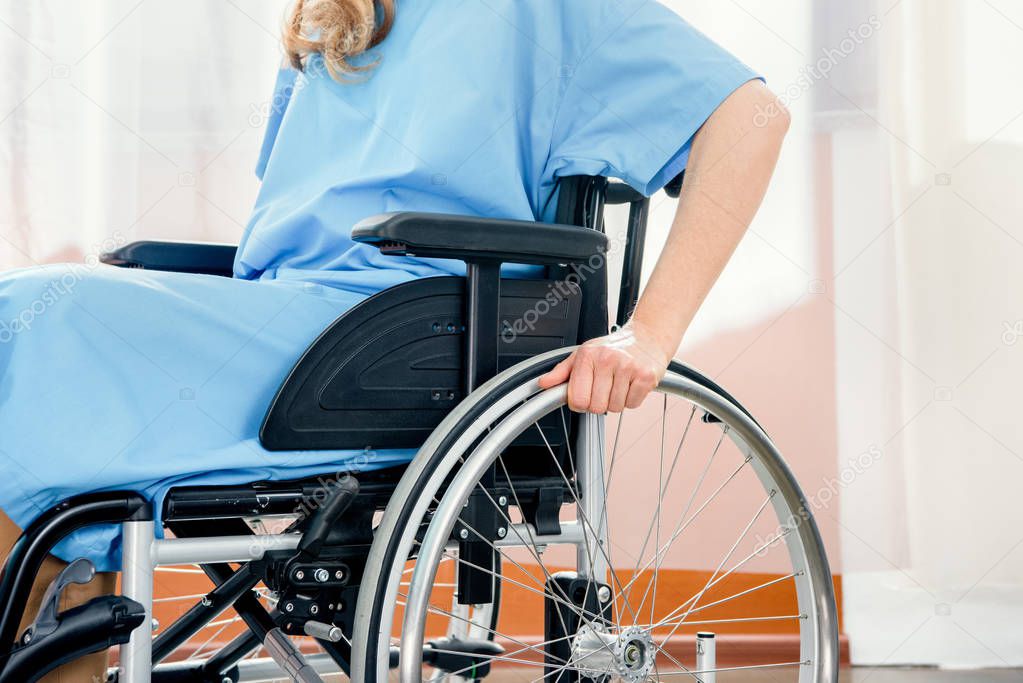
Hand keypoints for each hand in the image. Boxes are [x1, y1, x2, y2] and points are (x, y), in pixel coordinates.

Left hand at [538, 322, 670, 412]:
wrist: (647, 336)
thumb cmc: (614, 347)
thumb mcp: (583, 354)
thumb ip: (562, 371)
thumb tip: (543, 384)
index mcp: (588, 356)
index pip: (577, 399)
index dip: (581, 403)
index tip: (586, 394)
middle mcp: (607, 360)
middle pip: (597, 407)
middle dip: (600, 403)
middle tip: (605, 388)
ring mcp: (628, 368)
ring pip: (615, 408)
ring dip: (617, 401)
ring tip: (619, 384)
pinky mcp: (646, 376)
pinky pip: (632, 404)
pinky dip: (631, 400)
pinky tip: (630, 384)